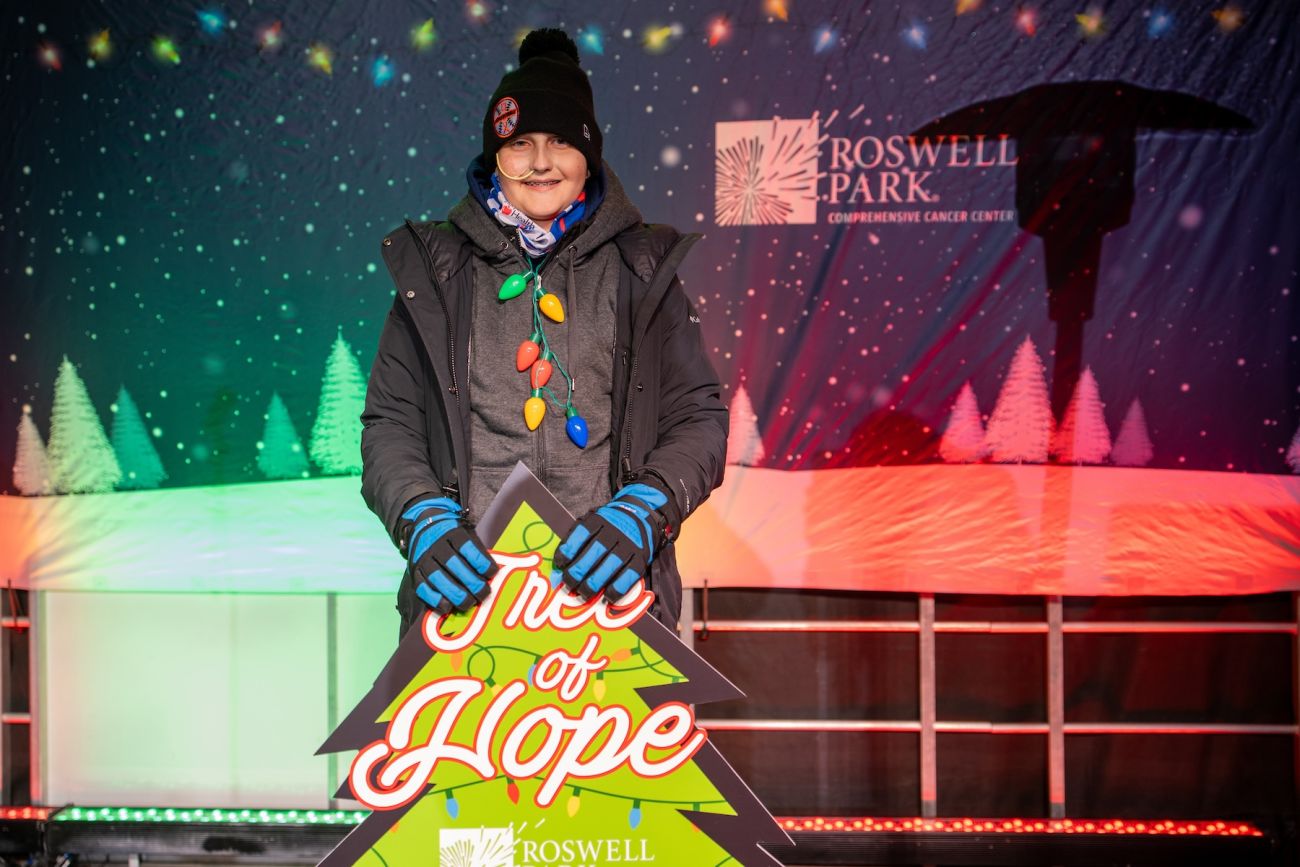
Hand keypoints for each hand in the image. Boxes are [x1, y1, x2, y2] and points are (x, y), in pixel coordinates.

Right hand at [401, 497, 493, 614]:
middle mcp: (435, 545)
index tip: (492, 573)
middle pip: (454, 564)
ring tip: (468, 603)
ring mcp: (423, 559)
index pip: (468, 548)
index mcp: (452, 533)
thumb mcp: (468, 535)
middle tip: (483, 594)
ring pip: (438, 578)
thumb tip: (492, 575)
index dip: (481, 562)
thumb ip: (478, 553)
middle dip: (471, 582)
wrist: (425, 527)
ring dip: (454, 594)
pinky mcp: (415, 572)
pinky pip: (422, 588)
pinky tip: (447, 607)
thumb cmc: (454, 537)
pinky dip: (435, 599)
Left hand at [553, 483, 669, 600]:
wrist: (640, 514)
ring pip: (610, 566)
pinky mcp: (641, 557)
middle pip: (593, 553)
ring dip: (595, 583)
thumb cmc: (609, 524)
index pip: (581, 535)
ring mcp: (629, 545)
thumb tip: (561, 562)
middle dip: (578, 572)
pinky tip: (608, 596)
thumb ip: (576, 538)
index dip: (568, 551)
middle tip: (570, 585)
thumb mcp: (592, 520)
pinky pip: (629, 576)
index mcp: (599, 521)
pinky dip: (617, 588)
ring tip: (584, 593)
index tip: (560, 565)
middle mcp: (614, 532)